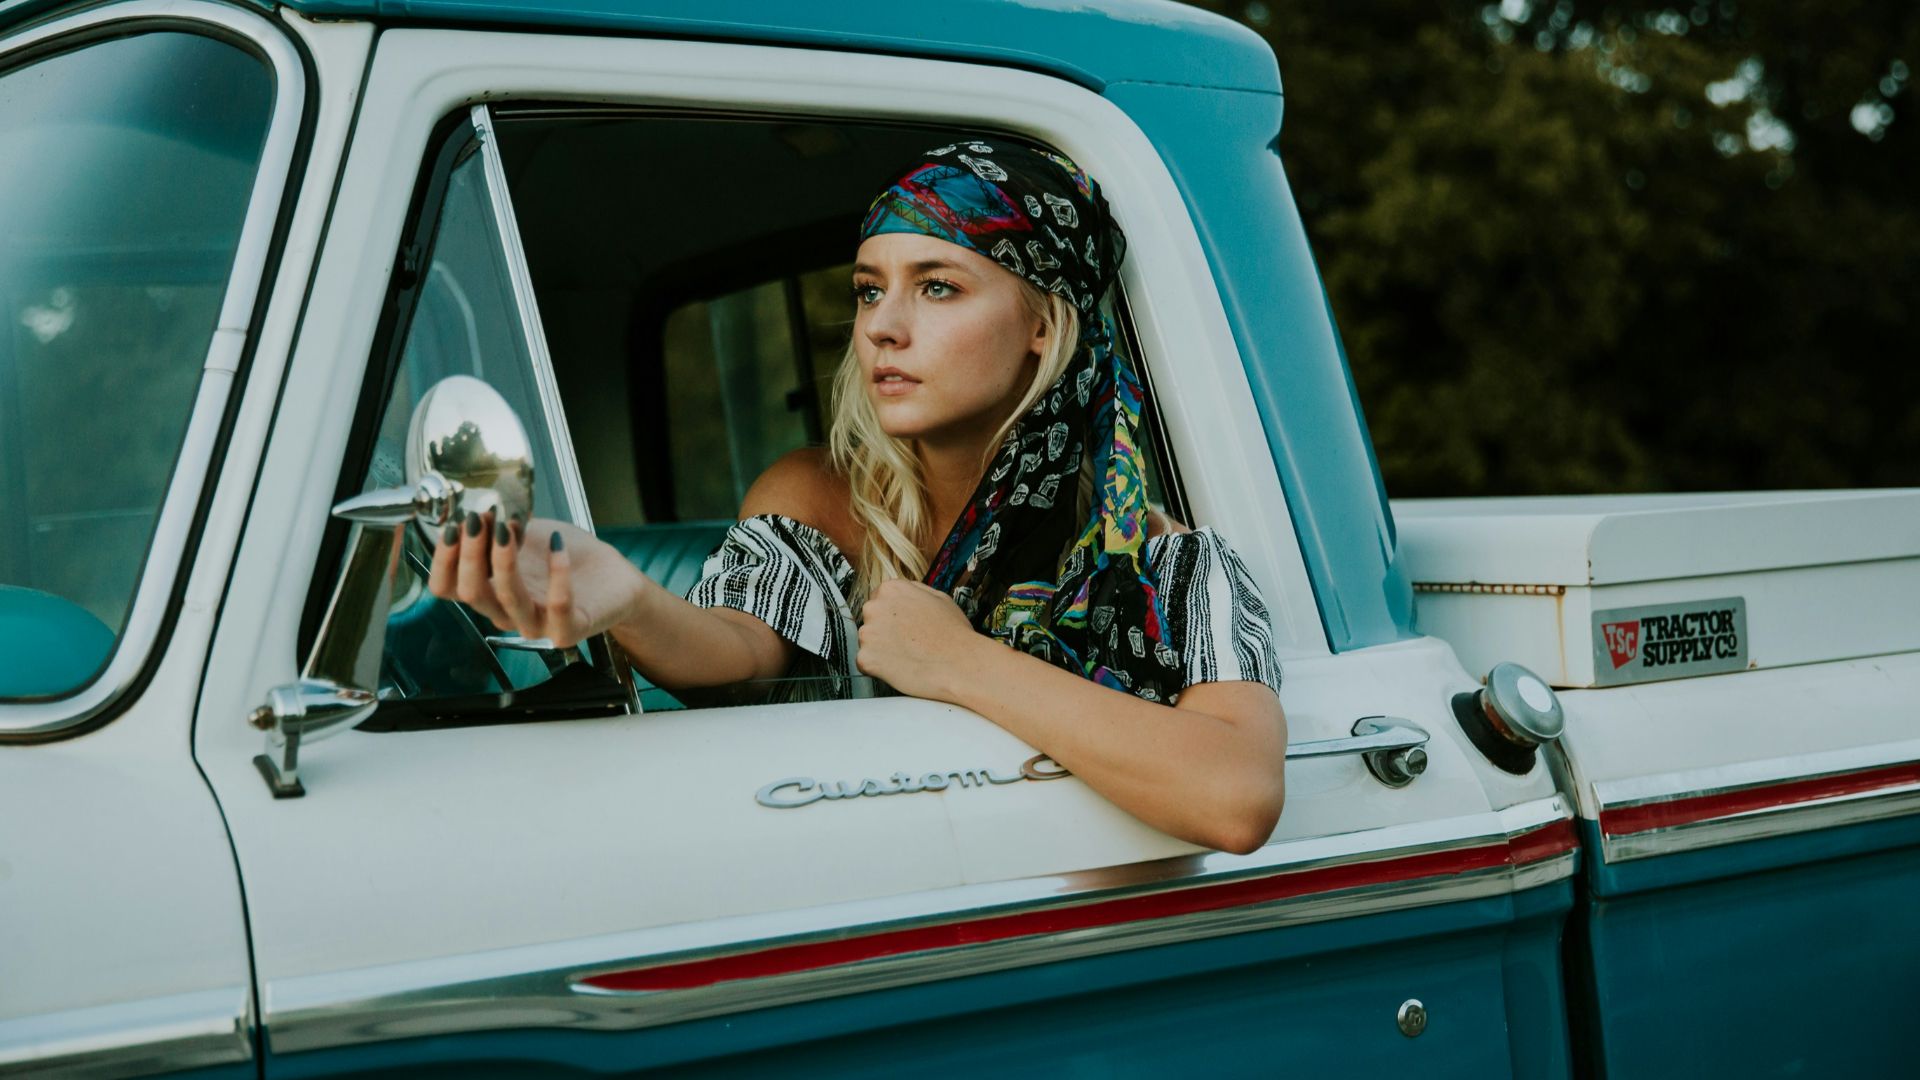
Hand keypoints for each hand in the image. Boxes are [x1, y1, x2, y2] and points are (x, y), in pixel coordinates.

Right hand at [426, 512, 646, 648]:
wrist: (612, 578)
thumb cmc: (567, 556)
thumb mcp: (527, 535)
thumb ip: (500, 528)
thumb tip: (476, 511)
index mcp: (490, 592)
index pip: (447, 588)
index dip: (443, 558)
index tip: (451, 525)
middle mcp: (506, 612)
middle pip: (472, 592)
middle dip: (469, 553)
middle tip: (478, 519)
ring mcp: (536, 624)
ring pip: (508, 598)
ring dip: (503, 560)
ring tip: (509, 528)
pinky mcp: (569, 629)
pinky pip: (558, 605)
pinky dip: (557, 572)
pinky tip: (557, 546)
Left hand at [854, 579, 985, 699]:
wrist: (959, 664)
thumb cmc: (954, 634)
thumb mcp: (940, 598)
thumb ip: (914, 592)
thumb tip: (905, 593)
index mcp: (891, 590)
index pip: (880, 600)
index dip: (893, 617)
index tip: (903, 627)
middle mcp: (874, 607)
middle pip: (871, 620)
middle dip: (885, 632)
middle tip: (907, 643)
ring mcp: (868, 633)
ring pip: (868, 642)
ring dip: (881, 650)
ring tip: (907, 656)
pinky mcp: (866, 658)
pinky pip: (866, 663)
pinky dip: (878, 668)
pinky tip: (900, 667)